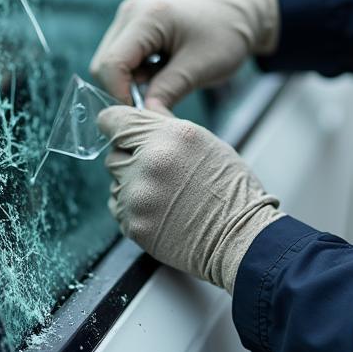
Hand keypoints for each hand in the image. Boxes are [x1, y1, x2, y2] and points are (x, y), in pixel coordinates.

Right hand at [89, 0, 278, 109]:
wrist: (241, 12)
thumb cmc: (226, 34)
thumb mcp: (200, 68)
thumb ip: (168, 92)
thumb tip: (144, 120)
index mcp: (147, 16)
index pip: (112, 64)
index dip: (121, 96)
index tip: (144, 116)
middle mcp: (131, 12)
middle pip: (104, 64)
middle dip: (125, 90)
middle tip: (158, 102)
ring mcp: (131, 17)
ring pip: (111, 63)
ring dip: (132, 82)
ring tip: (167, 82)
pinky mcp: (135, 26)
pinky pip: (123, 58)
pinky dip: (138, 73)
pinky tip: (163, 72)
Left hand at [98, 106, 283, 292]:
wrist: (240, 237)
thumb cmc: (230, 188)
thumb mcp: (205, 141)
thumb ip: (166, 126)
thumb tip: (142, 114)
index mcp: (169, 136)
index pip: (114, 120)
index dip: (116, 125)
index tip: (119, 131)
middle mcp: (148, 162)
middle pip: (113, 153)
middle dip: (130, 158)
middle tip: (158, 169)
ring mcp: (138, 196)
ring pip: (115, 182)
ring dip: (131, 184)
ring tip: (165, 193)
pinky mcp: (133, 224)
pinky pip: (119, 208)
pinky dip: (133, 208)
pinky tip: (161, 210)